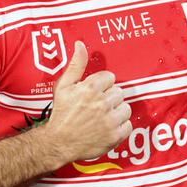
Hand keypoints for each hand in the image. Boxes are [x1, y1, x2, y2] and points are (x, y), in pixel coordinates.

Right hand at [46, 41, 131, 162]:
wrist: (58, 142)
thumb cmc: (60, 113)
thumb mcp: (63, 86)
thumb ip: (76, 64)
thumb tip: (80, 44)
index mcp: (91, 88)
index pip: (110, 78)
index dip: (101, 85)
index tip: (93, 93)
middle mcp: (102, 103)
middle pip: (118, 92)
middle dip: (109, 98)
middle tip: (96, 106)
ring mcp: (110, 120)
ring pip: (126, 108)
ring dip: (116, 111)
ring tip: (103, 116)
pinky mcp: (114, 136)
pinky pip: (128, 125)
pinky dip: (121, 127)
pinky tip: (108, 127)